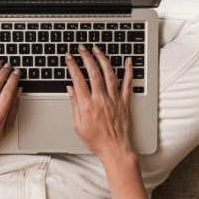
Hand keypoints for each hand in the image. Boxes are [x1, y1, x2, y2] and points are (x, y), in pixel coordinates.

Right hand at [65, 44, 135, 162]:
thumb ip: (74, 105)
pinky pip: (128, 83)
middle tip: (82, 48)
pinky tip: (128, 61)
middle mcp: (101, 99)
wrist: (116, 149)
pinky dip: (129, 70)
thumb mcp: (78, 125)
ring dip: (102, 59)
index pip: (78, 79)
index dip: (72, 65)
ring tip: (97, 50)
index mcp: (87, 105)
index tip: (69, 57)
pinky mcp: (125, 102)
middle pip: (93, 72)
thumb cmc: (96, 141)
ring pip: (109, 73)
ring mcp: (114, 99)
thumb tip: (71, 89)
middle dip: (86, 57)